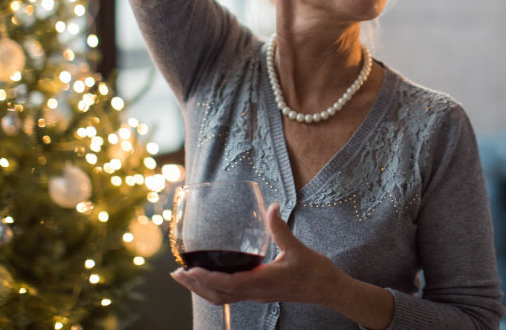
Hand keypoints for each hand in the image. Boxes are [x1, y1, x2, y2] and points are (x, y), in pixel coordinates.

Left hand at [171, 203, 340, 305]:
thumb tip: (272, 207)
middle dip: (196, 286)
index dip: (208, 279)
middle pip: (218, 296)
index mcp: (263, 282)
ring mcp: (258, 295)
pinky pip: (231, 295)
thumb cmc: (315, 272)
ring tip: (186, 277)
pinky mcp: (260, 293)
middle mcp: (256, 293)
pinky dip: (215, 287)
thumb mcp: (298, 248)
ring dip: (202, 289)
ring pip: (223, 298)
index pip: (229, 284)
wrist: (329, 290)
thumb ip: (281, 228)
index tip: (191, 271)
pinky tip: (210, 277)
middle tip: (177, 274)